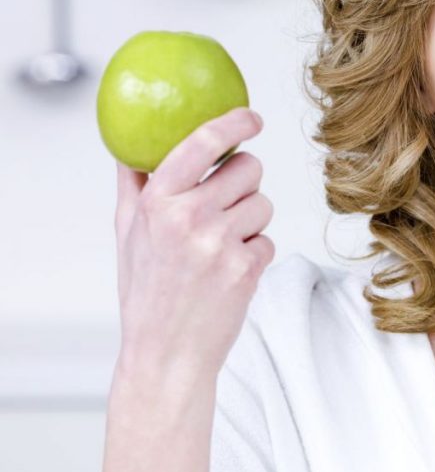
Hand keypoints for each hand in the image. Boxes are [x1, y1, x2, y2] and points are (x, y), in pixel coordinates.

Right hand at [113, 106, 275, 381]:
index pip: (203, 142)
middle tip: (223, 207)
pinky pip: (268, 238)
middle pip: (249, 168)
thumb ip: (135, 183)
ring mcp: (221, 243)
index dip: (235, 122)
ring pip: (263, 203)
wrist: (165, 354)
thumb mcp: (128, 232)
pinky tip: (228, 272)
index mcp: (158, 202)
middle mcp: (189, 217)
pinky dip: (254, 252)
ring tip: (218, 248)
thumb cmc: (146, 290)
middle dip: (243, 182)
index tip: (251, 117)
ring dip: (250, 221)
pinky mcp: (248, 267)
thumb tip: (135, 143)